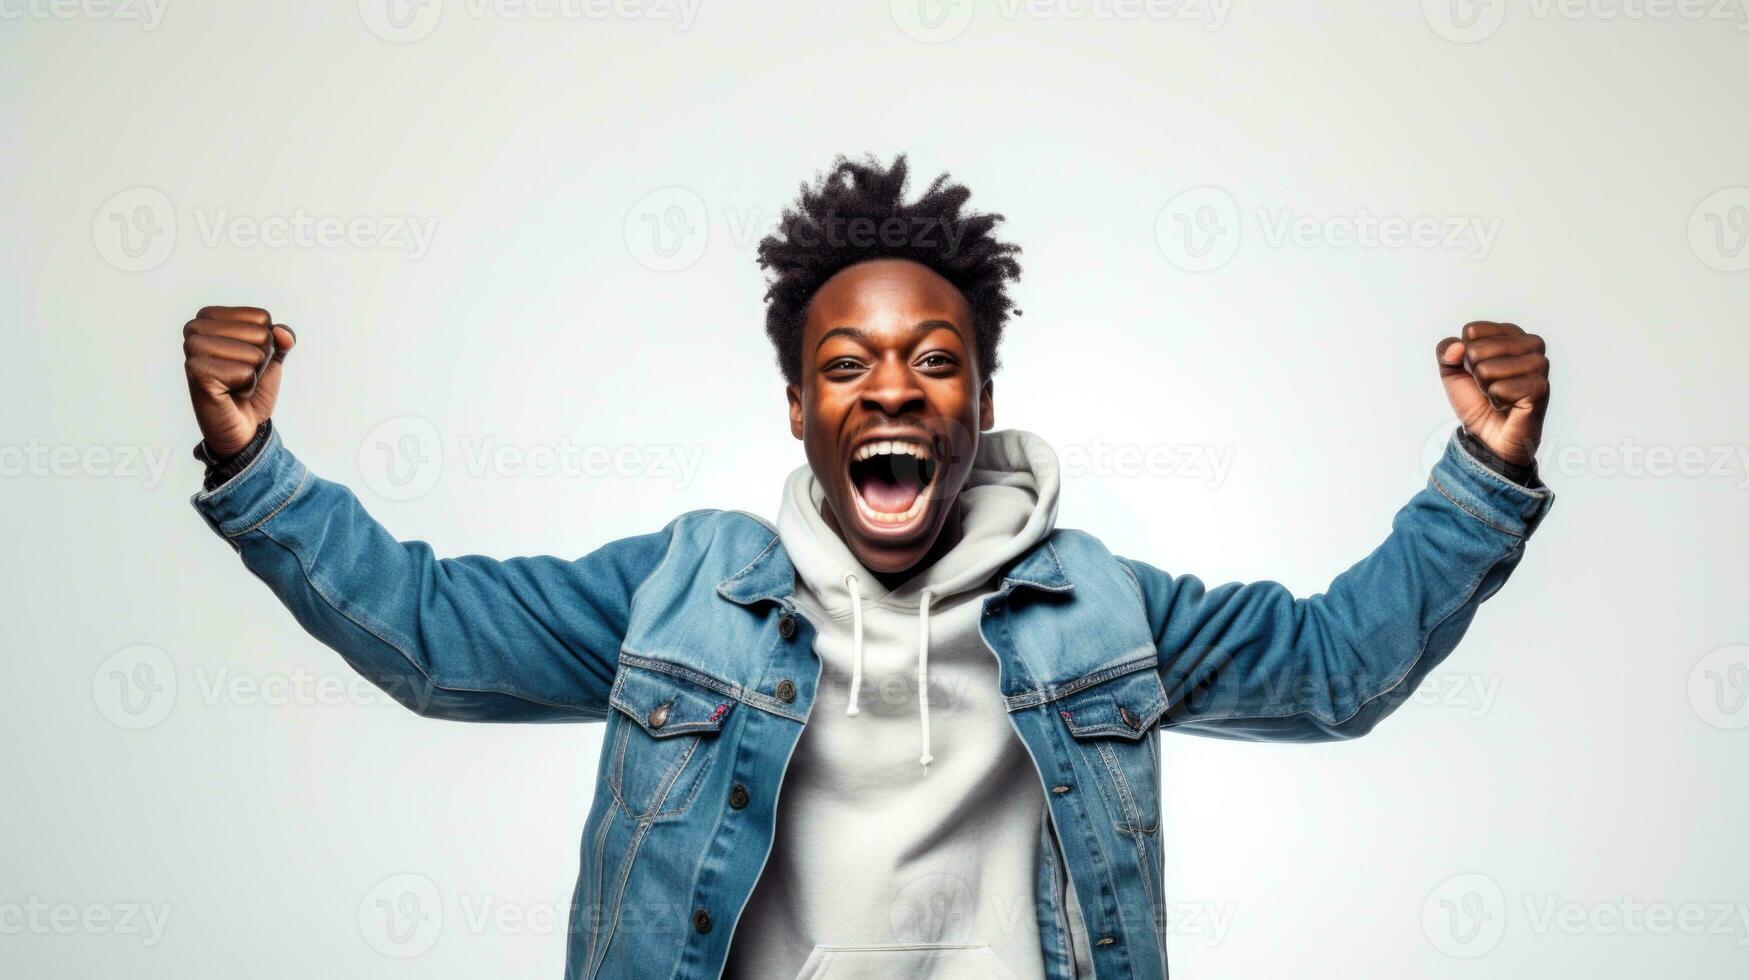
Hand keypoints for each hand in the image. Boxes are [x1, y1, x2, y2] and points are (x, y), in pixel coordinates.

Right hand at [183, 306, 296, 457]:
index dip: (265, 343)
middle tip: (240, 374)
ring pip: (255, 354)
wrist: (242, 424)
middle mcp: (195, 328)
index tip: (245, 359)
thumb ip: (281, 338)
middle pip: (261, 334)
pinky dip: (246, 387)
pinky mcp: (196, 371)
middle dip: (260, 360)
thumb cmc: (250, 387)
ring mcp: (193, 348)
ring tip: (234, 383)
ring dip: (253, 374)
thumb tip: (281, 332)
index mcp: (209, 316)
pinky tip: (229, 392)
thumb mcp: (271, 356)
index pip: (262, 317)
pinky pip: (245, 372)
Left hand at [1437, 321, 1549, 466]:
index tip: (1478, 370)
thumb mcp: (1452, 371)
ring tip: (1499, 395)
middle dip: (1474, 374)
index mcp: (1510, 332)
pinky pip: (1500, 389)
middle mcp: (1530, 343)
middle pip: (1476, 350)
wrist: (1488, 434)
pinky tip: (1508, 405)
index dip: (1464, 356)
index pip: (1472, 331)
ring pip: (1487, 369)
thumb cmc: (1477, 399)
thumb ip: (1446, 351)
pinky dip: (1496, 401)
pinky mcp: (1540, 387)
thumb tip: (1457, 348)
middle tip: (1489, 386)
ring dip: (1485, 388)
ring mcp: (1539, 365)